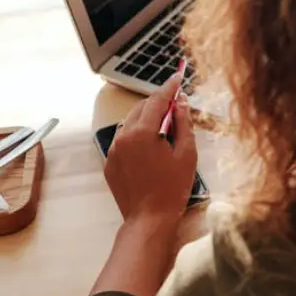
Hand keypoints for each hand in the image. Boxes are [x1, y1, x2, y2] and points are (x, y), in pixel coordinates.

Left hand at [104, 74, 196, 230]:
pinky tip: (151, 146)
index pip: (157, 100)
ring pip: (130, 123)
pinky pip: (124, 140)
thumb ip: (183, 123)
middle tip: (176, 105)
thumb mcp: (186, 153)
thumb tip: (181, 102)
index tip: (178, 76)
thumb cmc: (173, 187)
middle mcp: (123, 137)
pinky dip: (137, 135)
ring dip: (146, 118)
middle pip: (141, 108)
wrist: (149, 219)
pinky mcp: (109, 163)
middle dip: (158, 103)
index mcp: (142, 132)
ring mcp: (113, 150)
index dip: (169, 87)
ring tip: (164, 127)